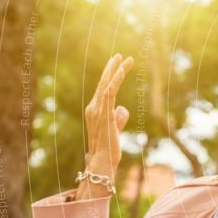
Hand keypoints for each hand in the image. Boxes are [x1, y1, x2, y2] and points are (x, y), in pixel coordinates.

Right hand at [77, 53, 133, 198]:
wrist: (102, 162)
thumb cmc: (109, 150)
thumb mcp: (115, 130)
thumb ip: (118, 118)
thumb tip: (123, 109)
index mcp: (95, 111)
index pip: (103, 89)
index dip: (110, 77)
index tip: (119, 65)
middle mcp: (93, 108)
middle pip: (103, 83)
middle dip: (111, 68)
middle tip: (120, 56)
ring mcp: (97, 110)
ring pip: (106, 84)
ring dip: (115, 70)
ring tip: (124, 59)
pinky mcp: (104, 113)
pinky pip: (109, 92)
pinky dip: (115, 80)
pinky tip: (122, 70)